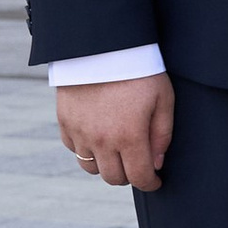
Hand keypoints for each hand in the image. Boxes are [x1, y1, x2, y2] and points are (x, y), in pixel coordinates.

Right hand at [57, 71, 173, 190]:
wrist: (101, 43)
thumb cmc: (138, 69)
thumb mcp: (163, 98)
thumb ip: (162, 134)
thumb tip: (156, 163)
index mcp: (129, 136)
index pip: (138, 177)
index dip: (150, 183)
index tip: (155, 181)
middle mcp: (102, 140)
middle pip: (113, 178)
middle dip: (129, 176)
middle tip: (137, 165)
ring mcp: (80, 132)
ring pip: (90, 167)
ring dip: (105, 165)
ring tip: (117, 152)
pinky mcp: (65, 121)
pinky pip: (74, 148)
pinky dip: (86, 149)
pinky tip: (97, 136)